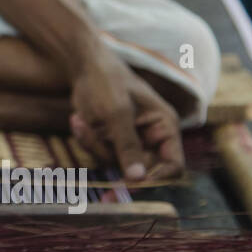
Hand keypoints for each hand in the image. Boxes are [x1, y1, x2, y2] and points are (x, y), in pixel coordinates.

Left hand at [68, 49, 183, 181]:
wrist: (84, 67)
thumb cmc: (107, 81)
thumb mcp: (117, 112)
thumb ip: (128, 145)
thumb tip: (138, 178)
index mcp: (165, 127)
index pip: (173, 165)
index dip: (158, 179)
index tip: (133, 184)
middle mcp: (151, 138)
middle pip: (141, 170)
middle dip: (114, 164)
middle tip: (100, 178)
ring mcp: (130, 141)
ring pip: (115, 164)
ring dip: (94, 146)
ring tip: (81, 121)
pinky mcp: (111, 141)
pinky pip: (100, 154)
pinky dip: (87, 140)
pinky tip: (78, 120)